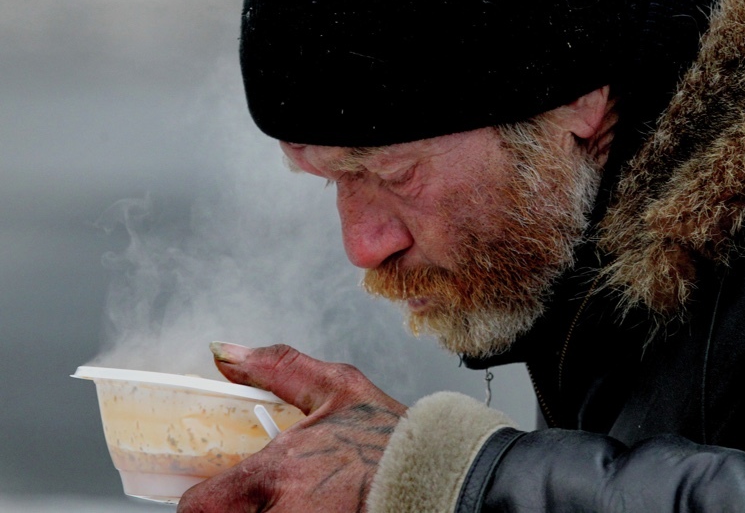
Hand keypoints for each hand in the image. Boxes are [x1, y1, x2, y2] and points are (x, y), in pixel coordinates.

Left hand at [177, 343, 407, 511]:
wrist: (441, 478)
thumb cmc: (392, 440)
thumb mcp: (339, 388)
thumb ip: (278, 369)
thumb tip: (225, 353)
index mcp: (274, 476)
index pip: (197, 507)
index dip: (203, 498)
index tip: (217, 489)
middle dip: (241, 508)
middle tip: (265, 495)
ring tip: (302, 499)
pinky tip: (316, 508)